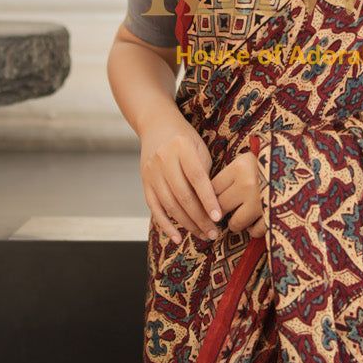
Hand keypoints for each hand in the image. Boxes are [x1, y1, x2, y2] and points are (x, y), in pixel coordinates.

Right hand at [139, 111, 223, 244]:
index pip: (197, 178)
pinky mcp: (144, 182)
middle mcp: (164, 160)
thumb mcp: (199, 147)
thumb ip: (205, 172)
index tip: (218, 217)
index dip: (208, 199)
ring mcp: (151, 172)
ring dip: (186, 224)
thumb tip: (213, 204)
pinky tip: (177, 237)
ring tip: (202, 235)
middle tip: (213, 233)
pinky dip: (165, 224)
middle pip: (182, 195)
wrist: (156, 125)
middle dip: (199, 218)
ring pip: (169, 204)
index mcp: (182, 147)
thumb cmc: (185, 138)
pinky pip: (154, 208)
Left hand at [211, 148, 267, 239]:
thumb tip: (207, 196)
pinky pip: (252, 232)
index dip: (210, 196)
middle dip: (222, 211)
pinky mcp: (272, 217)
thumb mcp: (250, 161)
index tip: (214, 199)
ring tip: (245, 214)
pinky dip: (254, 229)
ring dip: (237, 222)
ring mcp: (260, 203)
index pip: (210, 188)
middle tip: (229, 209)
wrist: (306, 167)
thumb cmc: (273, 164)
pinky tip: (261, 218)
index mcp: (240, 166)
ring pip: (233, 224)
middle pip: (218, 207)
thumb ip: (231, 175)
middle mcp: (247, 184)